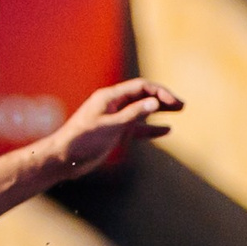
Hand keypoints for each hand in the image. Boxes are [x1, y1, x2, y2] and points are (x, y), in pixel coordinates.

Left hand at [48, 79, 181, 173]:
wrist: (64, 158)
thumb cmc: (82, 140)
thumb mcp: (110, 126)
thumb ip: (133, 114)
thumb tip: (155, 102)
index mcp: (110, 97)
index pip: (140, 87)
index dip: (159, 92)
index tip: (174, 102)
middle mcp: (114, 105)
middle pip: (143, 96)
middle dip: (163, 98)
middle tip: (182, 105)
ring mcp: (115, 119)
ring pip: (143, 111)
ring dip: (160, 111)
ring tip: (179, 111)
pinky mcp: (115, 133)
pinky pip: (138, 128)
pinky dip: (152, 128)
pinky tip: (166, 130)